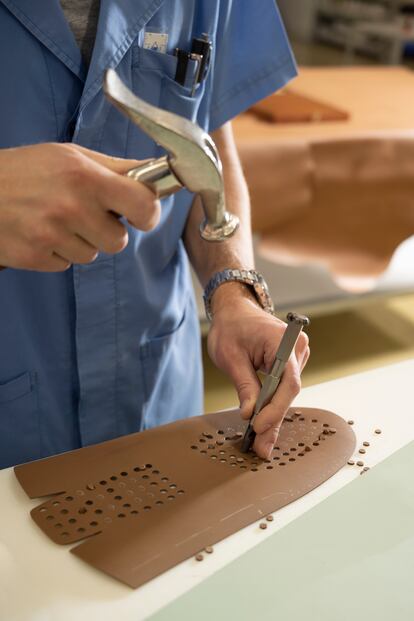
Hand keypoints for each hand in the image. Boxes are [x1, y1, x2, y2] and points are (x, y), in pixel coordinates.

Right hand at [0, 143, 160, 270]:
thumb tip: (155, 174)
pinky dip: (58, 252)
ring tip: (55, 220)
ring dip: (80, 242)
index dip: (148, 214)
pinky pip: (66, 264)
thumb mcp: (70, 156)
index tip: (142, 215)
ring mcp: (52, 235)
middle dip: (106, 230)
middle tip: (83, 212)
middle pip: (118, 240)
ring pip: (92, 255)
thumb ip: (115, 168)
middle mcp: (71, 207)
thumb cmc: (26, 170)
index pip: (143, 205)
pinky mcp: (35, 256)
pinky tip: (41, 232)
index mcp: (86, 176)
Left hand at [207, 282, 309, 459]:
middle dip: (273, 419)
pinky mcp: (292, 363)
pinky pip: (284, 388)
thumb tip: (249, 414)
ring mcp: (298, 355)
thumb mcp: (230, 357)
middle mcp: (298, 347)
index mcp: (283, 340)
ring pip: (287, 393)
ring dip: (274, 415)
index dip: (275, 409)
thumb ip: (244, 385)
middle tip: (261, 448)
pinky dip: (273, 405)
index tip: (258, 428)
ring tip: (261, 442)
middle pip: (289, 391)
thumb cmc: (231, 327)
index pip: (287, 381)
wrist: (235, 310)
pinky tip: (264, 425)